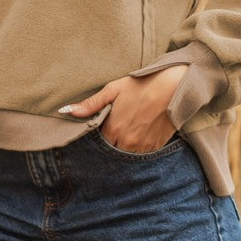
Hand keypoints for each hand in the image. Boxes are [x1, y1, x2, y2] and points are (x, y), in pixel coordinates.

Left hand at [58, 65, 189, 152]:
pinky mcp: (156, 147)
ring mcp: (142, 147)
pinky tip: (140, 132)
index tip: (104, 127)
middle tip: (116, 127)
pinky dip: (138, 147)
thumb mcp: (113, 90)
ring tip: (128, 129)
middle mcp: (127, 142)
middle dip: (111, 142)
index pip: (99, 142)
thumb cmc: (141, 85)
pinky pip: (142, 154)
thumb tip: (67, 111)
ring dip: (124, 146)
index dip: (100, 134)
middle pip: (112, 150)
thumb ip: (90, 104)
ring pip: (126, 154)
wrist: (173, 87)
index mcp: (114, 129)